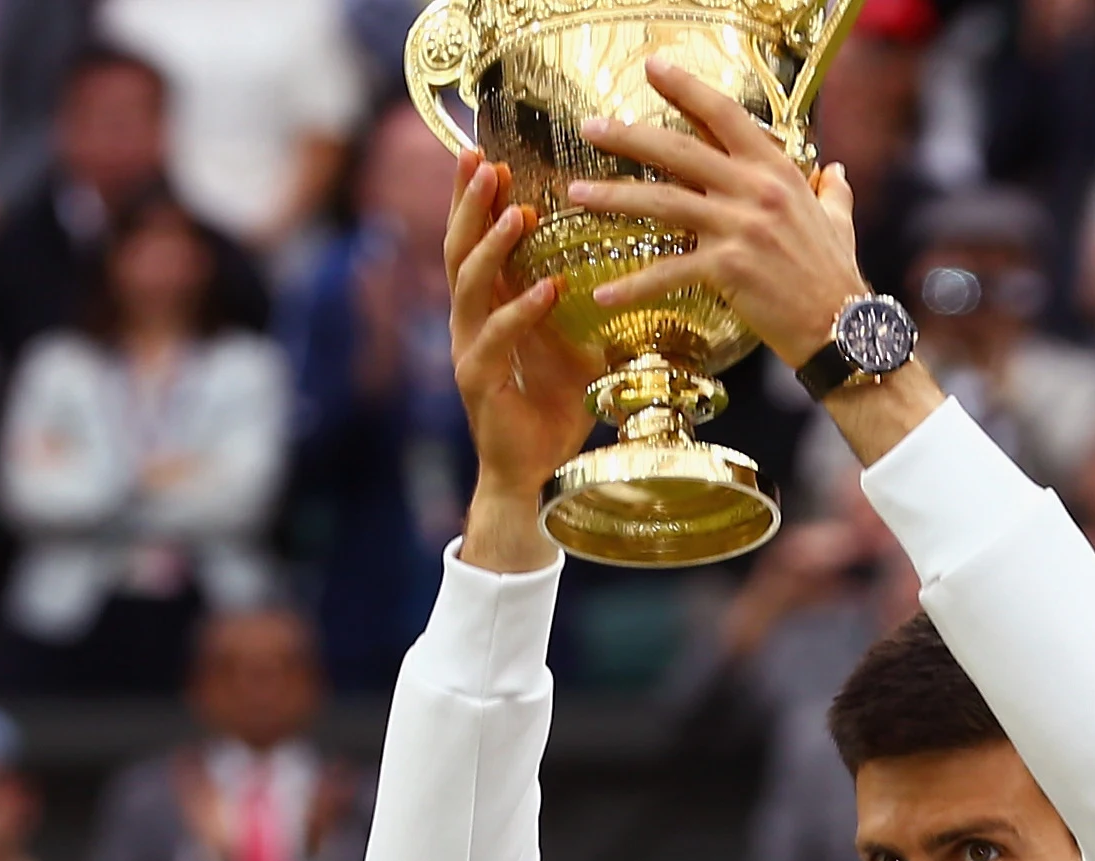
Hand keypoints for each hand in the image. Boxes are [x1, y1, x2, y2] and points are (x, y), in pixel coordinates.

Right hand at [442, 155, 592, 567]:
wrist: (533, 473)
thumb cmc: (554, 407)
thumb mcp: (577, 342)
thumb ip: (586, 303)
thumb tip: (635, 263)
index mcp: (487, 307)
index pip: (474, 241)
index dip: (476, 199)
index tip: (487, 153)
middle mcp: (469, 322)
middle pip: (460, 249)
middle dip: (470, 204)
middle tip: (484, 162)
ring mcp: (468, 350)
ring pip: (470, 285)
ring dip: (493, 245)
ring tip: (516, 213)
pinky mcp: (478, 381)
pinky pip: (498, 337)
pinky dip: (522, 311)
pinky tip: (548, 288)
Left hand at [567, 59, 868, 367]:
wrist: (842, 326)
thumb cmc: (836, 273)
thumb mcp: (837, 220)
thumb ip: (832, 191)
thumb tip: (835, 172)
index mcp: (775, 170)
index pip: (723, 115)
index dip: (685, 88)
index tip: (652, 68)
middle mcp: (754, 190)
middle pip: (678, 150)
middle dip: (628, 136)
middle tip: (588, 127)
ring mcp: (738, 227)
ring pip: (662, 202)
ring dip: (613, 196)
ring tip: (575, 193)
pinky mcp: (726, 269)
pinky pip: (667, 272)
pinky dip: (633, 286)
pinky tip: (602, 295)